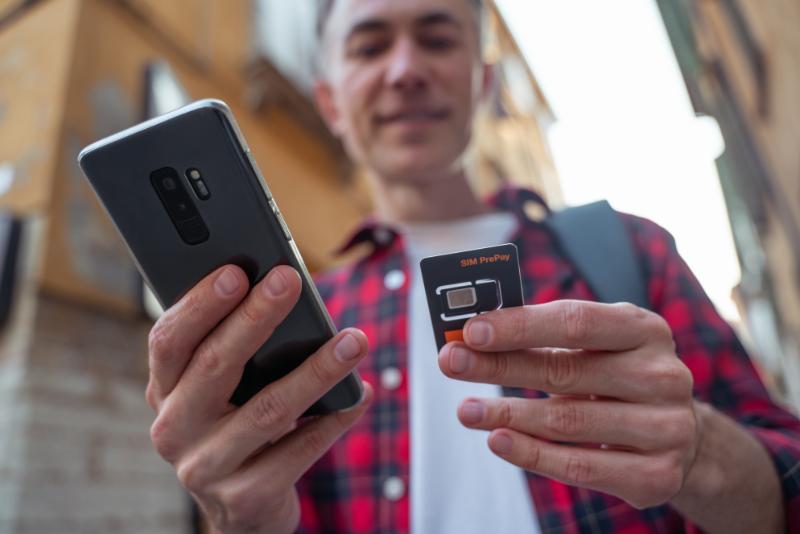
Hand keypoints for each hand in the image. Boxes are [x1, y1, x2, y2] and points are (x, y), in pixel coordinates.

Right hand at [146, 265, 371, 533]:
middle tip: (290, 280)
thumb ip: (235, 348)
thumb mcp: (222, 390)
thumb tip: (283, 290)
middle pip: (214, 365)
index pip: (169, 340)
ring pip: (268, 408)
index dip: (200, 305)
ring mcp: (206, 467)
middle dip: (256, 317)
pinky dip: (333, 419)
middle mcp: (174, 428)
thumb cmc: (237, 425)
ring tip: (354, 340)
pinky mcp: (244, 498)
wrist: (242, 507)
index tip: (237, 271)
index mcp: (164, 390)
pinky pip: (298, 451)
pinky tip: (358, 395)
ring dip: (316, 369)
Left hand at [438, 300, 698, 509]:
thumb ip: (547, 335)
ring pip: (566, 421)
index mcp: (645, 330)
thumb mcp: (599, 344)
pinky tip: (497, 440)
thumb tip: (475, 336)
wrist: (684, 435)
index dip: (520, 325)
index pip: (576, 321)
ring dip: (505, 414)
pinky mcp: (656, 474)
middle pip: (564, 371)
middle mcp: (662, 375)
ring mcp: (665, 427)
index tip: (471, 331)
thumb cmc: (620, 375)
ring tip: (465, 409)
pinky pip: (579, 466)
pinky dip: (531, 454)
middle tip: (451, 363)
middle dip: (498, 366)